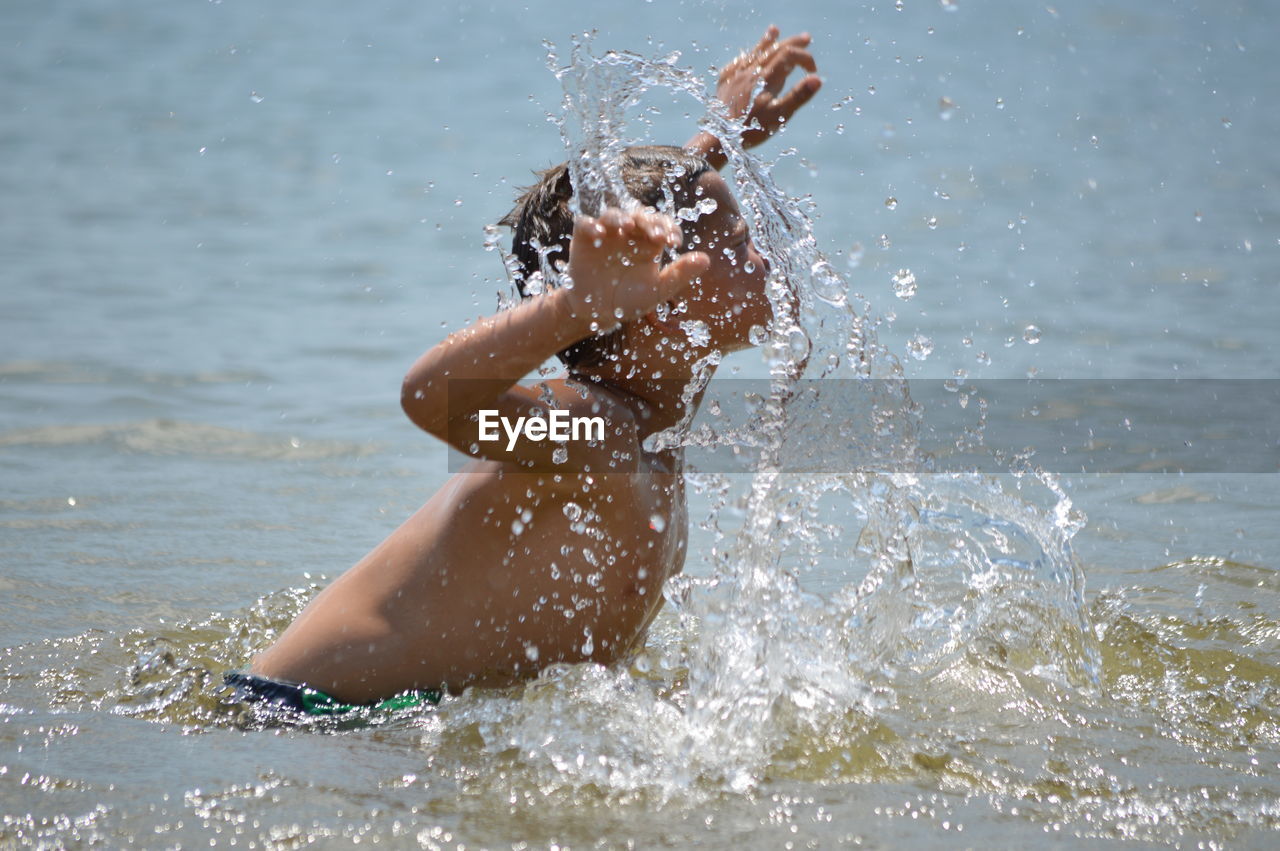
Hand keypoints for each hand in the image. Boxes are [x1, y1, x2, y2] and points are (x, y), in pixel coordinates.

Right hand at [564, 208, 709, 331]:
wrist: (598, 313)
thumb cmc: (629, 301)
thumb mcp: (657, 290)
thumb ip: (680, 274)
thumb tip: (706, 259)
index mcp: (650, 243)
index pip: (663, 226)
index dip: (670, 229)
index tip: (674, 242)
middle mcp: (629, 235)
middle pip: (640, 216)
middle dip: (649, 221)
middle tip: (656, 235)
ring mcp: (606, 235)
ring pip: (613, 215)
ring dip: (621, 217)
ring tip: (627, 227)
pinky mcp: (584, 239)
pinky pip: (584, 224)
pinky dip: (591, 225)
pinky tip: (600, 234)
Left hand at [716, 26, 820, 148]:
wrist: (719, 138)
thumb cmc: (750, 129)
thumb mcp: (779, 115)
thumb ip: (798, 96)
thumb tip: (817, 79)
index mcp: (765, 78)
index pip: (788, 55)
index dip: (804, 58)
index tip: (813, 71)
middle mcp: (750, 72)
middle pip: (773, 49)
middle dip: (791, 43)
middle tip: (806, 38)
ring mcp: (736, 75)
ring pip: (754, 52)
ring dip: (767, 41)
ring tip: (774, 31)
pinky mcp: (724, 83)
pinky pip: (737, 62)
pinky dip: (747, 55)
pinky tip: (747, 54)